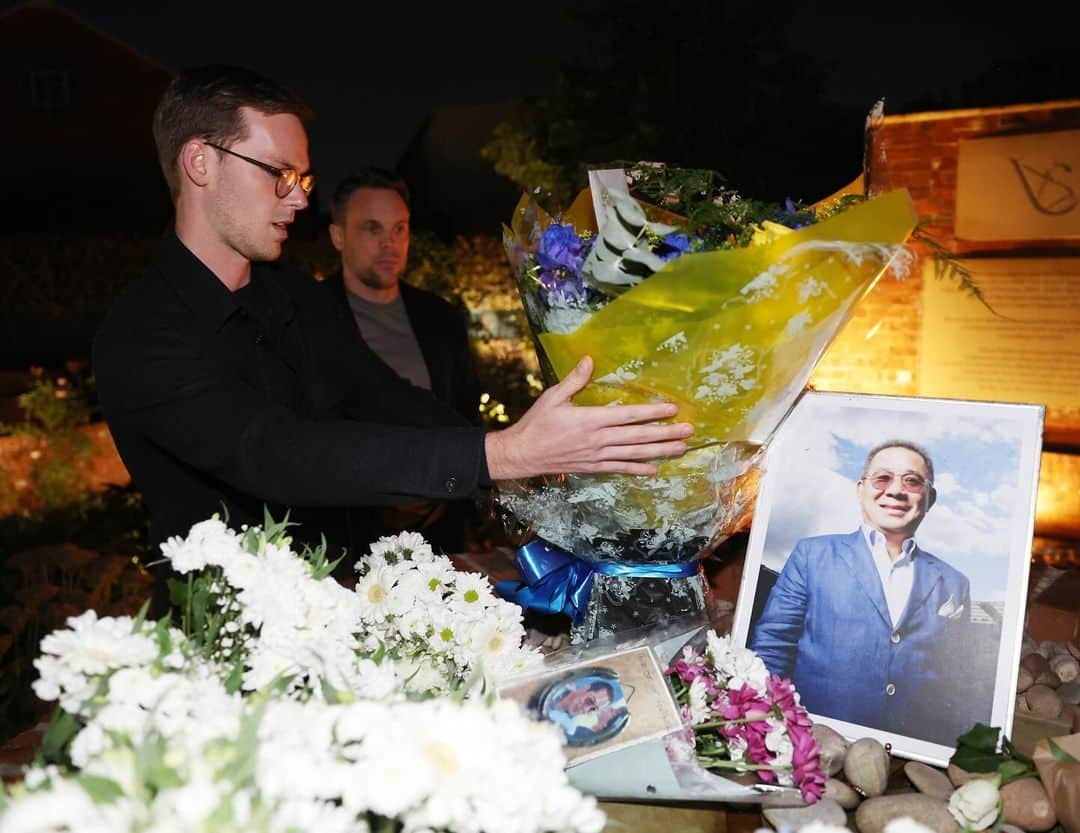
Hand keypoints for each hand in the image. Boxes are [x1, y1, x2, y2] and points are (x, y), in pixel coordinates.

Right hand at [484, 356, 692, 479]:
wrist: (523, 454)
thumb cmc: (537, 423)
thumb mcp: (553, 396)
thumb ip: (574, 380)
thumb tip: (589, 359)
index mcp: (591, 419)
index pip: (629, 416)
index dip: (652, 412)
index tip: (672, 409)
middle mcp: (598, 440)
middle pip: (639, 437)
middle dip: (666, 433)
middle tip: (689, 430)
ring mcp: (597, 456)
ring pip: (635, 454)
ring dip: (660, 451)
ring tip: (681, 448)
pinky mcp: (593, 467)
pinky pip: (620, 469)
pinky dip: (638, 469)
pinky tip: (655, 469)